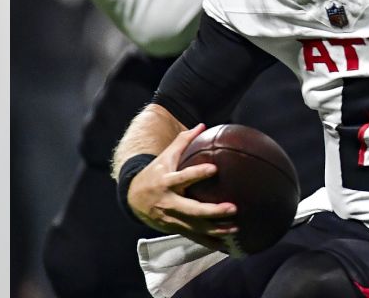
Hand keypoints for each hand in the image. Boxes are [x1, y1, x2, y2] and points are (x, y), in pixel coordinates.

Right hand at [126, 123, 238, 250]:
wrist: (133, 198)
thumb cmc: (155, 173)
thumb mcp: (165, 157)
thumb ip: (183, 141)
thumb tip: (202, 124)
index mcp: (166, 182)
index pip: (183, 177)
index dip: (197, 173)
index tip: (214, 168)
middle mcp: (168, 202)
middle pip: (191, 209)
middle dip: (212, 211)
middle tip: (233, 208)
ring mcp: (171, 218)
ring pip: (194, 227)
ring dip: (215, 230)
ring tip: (235, 228)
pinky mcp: (174, 229)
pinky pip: (193, 237)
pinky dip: (209, 242)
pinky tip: (226, 244)